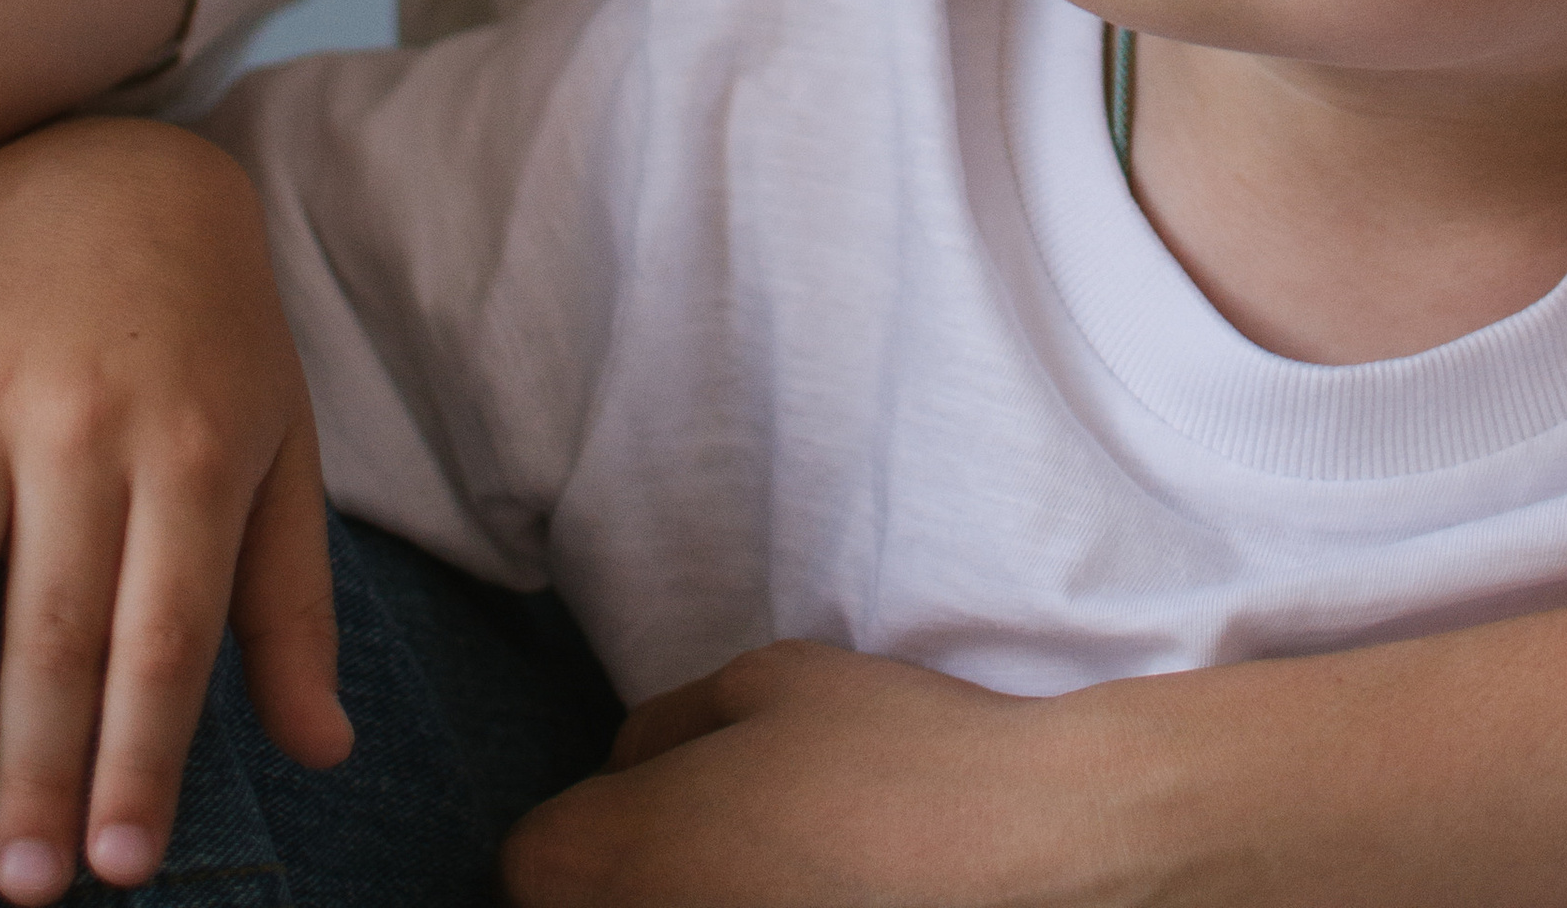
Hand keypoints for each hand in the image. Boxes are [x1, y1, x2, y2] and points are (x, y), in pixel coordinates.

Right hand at [0, 115, 351, 902]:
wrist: (124, 169)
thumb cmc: (213, 343)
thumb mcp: (282, 448)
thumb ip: (291, 605)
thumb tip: (325, 750)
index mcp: (201, 450)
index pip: (167, 637)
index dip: (141, 757)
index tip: (117, 866)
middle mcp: (96, 419)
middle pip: (56, 624)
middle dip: (33, 767)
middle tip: (15, 885)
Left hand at [505, 642, 1133, 907]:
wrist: (1034, 858)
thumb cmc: (896, 757)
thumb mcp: (767, 681)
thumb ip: (664, 727)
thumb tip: (629, 768)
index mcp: (610, 858)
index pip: (532, 862)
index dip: (590, 828)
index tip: (653, 811)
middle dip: (630, 881)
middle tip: (725, 847)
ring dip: (691, 905)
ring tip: (784, 875)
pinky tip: (828, 897)